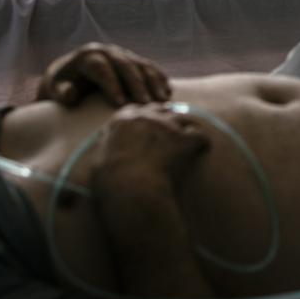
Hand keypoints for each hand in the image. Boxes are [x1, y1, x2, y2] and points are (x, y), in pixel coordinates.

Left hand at [37, 42, 170, 106]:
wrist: (71, 74)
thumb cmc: (62, 85)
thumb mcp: (55, 89)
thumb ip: (61, 92)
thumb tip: (71, 93)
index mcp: (88, 56)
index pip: (101, 68)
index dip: (112, 85)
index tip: (120, 105)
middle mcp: (107, 51)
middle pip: (125, 65)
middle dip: (137, 85)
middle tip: (146, 104)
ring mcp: (122, 54)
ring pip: (141, 65)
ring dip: (153, 82)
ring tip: (162, 100)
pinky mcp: (133, 60)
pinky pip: (149, 67)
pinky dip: (159, 78)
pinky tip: (168, 92)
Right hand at [91, 103, 207, 202]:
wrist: (130, 189)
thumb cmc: (109, 179)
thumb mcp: (97, 157)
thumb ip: (104, 142)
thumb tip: (106, 136)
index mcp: (124, 118)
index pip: (139, 109)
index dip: (146, 118)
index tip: (149, 127)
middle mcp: (147, 116)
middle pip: (163, 109)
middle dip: (167, 118)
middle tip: (171, 131)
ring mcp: (168, 126)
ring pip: (183, 118)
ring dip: (185, 128)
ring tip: (188, 138)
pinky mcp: (185, 140)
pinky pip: (200, 136)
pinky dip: (201, 142)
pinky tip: (202, 148)